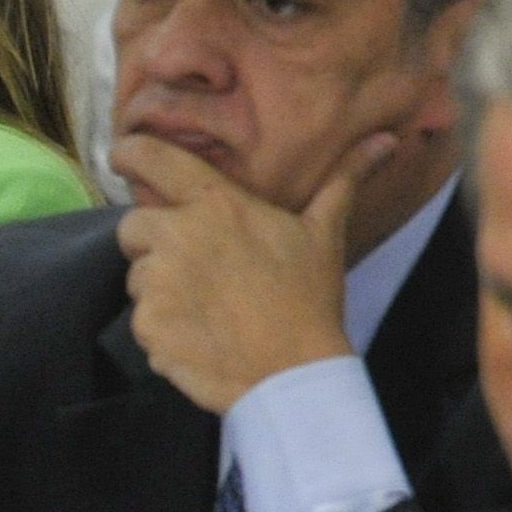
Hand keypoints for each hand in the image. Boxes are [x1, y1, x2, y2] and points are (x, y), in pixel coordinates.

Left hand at [112, 129, 376, 412]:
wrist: (291, 372)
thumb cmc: (308, 296)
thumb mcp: (325, 232)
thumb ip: (345, 180)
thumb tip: (386, 139)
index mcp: (216, 205)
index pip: (151, 159)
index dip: (131, 152)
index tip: (125, 156)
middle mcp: (177, 237)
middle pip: (133, 224)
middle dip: (155, 239)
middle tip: (197, 262)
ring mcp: (157, 285)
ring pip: (137, 274)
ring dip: (160, 285)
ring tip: (206, 303)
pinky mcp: (147, 327)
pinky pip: (142, 317)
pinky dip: (164, 324)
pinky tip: (201, 331)